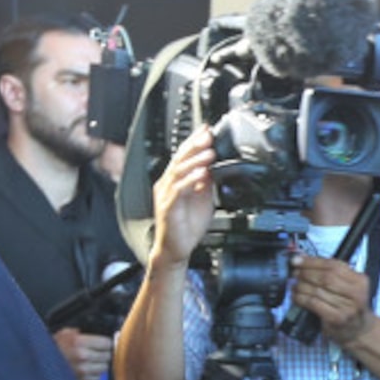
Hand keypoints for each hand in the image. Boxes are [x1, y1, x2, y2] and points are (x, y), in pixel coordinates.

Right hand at [54, 326, 112, 379]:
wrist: (41, 363)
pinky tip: (88, 369)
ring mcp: (83, 369)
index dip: (106, 343)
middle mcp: (83, 356)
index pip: (107, 343)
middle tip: (98, 352)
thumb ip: (83, 332)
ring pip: (104, 367)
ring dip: (100, 364)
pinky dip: (94, 374)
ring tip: (92, 361)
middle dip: (104, 353)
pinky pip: (97, 378)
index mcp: (79, 341)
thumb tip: (99, 332)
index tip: (105, 344)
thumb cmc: (53, 347)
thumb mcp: (66, 333)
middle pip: (107, 356)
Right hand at [149, 126, 215, 269]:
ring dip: (195, 160)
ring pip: (179, 172)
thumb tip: (213, 167)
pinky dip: (190, 181)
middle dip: (194, 145)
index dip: (194, 142)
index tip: (207, 130)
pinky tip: (201, 174)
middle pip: (180, 159)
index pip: (184, 156)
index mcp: (175, 181)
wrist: (175, 250)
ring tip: (209, 152)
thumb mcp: (203, 200)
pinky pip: (178, 190)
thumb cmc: (186, 227)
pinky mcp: (167, 208)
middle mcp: (167, 185)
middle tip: (208, 135)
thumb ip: (206, 183)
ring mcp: (166, 195)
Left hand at [290, 253, 375, 349]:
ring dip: (301, 286)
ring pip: (318, 290)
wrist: (359, 331)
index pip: (333, 265)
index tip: (297, 260)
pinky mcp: (337, 319)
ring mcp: (347, 307)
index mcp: (360, 280)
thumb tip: (303, 258)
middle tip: (295, 273)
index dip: (312, 262)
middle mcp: (357, 293)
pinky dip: (302, 298)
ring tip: (294, 285)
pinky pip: (314, 303)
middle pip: (326, 277)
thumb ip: (329, 272)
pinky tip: (296, 297)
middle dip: (306, 273)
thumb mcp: (347, 286)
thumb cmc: (349, 306)